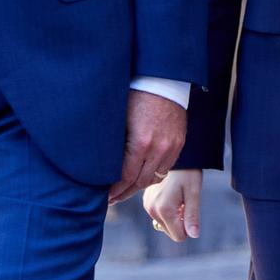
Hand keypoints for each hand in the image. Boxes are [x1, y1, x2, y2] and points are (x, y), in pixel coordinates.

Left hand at [108, 90, 187, 204]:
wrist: (161, 79)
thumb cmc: (135, 95)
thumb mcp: (119, 120)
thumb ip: (115, 145)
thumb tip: (101, 165)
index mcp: (141, 142)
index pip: (126, 177)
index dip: (115, 190)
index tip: (105, 197)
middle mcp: (159, 148)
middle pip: (141, 181)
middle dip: (125, 193)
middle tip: (112, 199)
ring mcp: (172, 146)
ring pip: (155, 177)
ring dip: (139, 186)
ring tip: (126, 191)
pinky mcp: (179, 142)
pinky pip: (166, 167)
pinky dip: (153, 174)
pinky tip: (142, 176)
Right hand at [144, 168, 202, 241]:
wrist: (176, 157)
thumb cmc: (188, 173)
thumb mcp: (194, 194)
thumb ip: (192, 216)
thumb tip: (193, 235)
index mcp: (164, 210)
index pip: (178, 236)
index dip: (188, 226)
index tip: (189, 209)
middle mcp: (152, 210)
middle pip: (171, 231)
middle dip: (180, 222)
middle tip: (184, 202)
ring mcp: (147, 205)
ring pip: (165, 224)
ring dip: (174, 216)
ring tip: (178, 197)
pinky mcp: (146, 201)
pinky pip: (159, 215)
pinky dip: (167, 210)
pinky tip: (171, 195)